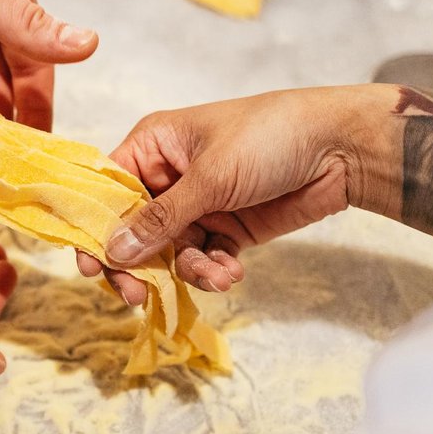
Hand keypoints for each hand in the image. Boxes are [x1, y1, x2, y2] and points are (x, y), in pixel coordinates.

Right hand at [78, 88, 385, 304]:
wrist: (342, 148)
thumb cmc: (270, 137)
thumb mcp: (210, 177)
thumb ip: (161, 219)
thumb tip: (113, 251)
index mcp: (154, 146)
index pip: (109, 191)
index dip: (96, 228)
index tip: (90, 267)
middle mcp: (169, 177)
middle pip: (134, 230)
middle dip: (138, 264)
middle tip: (136, 296)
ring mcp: (199, 205)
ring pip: (170, 252)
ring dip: (187, 270)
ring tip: (215, 274)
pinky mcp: (228, 229)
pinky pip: (205, 259)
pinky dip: (214, 271)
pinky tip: (233, 272)